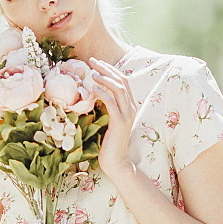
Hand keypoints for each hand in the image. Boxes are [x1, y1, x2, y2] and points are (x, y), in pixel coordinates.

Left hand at [89, 58, 136, 180]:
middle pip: (121, 80)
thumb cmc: (109, 142)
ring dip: (104, 78)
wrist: (116, 162)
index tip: (96, 63)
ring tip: (91, 73)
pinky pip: (111, 103)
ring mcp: (127, 115)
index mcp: (130, 105)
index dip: (110, 70)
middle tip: (91, 61)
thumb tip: (94, 93)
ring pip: (118, 89)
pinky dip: (102, 93)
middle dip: (106, 68)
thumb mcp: (108, 121)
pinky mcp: (120, 123)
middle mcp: (131, 108)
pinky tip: (92, 88)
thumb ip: (106, 107)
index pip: (123, 81)